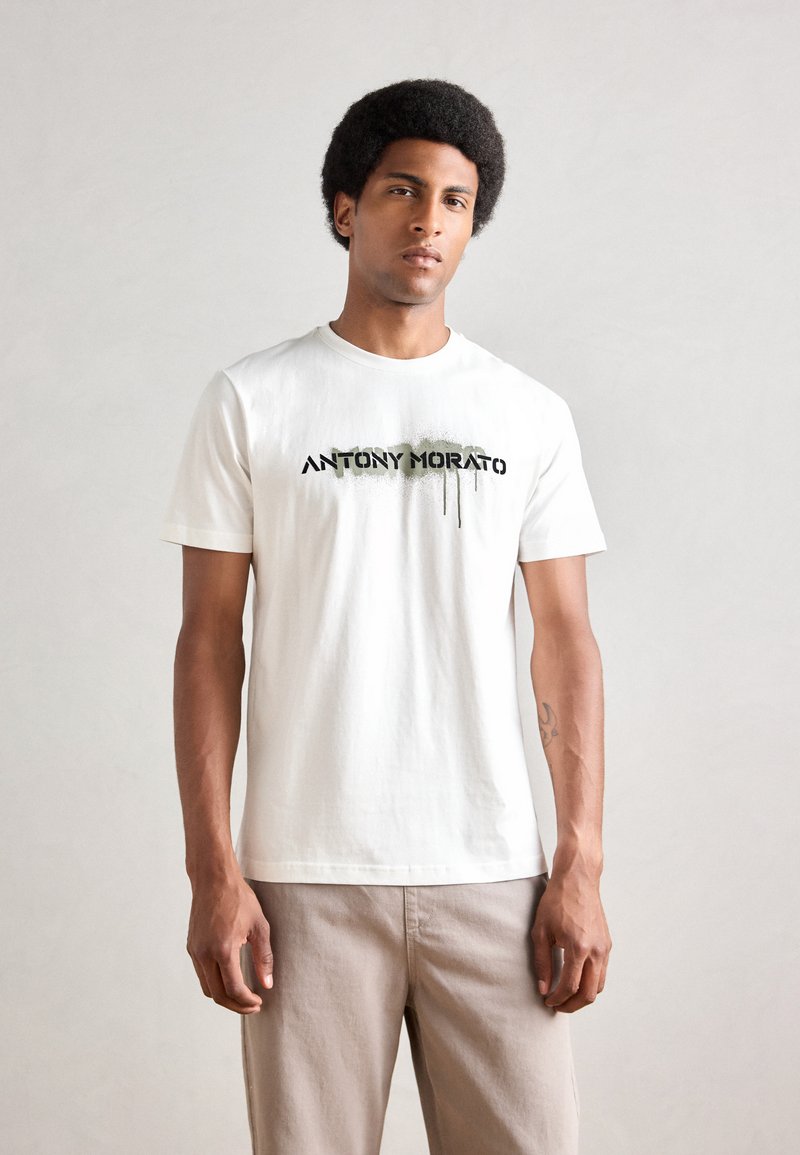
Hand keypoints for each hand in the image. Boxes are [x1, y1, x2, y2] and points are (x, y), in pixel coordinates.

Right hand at [186, 874, 273, 1014]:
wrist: (213, 879)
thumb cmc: (239, 898)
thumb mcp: (259, 926)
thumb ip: (264, 958)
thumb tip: (267, 984)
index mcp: (223, 949)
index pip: (234, 989)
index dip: (247, 1001)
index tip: (259, 1002)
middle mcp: (204, 954)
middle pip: (218, 995)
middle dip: (236, 1005)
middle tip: (253, 1006)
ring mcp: (195, 951)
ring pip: (207, 988)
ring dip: (224, 996)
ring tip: (243, 996)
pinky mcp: (191, 947)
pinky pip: (202, 974)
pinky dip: (215, 983)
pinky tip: (230, 979)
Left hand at [531, 871, 610, 1012]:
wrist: (578, 879)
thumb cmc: (557, 901)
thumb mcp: (541, 930)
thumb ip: (542, 962)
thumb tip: (543, 988)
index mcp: (578, 947)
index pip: (570, 986)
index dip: (557, 999)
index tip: (547, 1001)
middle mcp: (596, 951)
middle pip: (589, 994)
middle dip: (572, 1005)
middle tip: (557, 1005)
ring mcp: (605, 948)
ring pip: (599, 986)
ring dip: (583, 996)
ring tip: (565, 996)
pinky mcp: (608, 944)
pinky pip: (602, 972)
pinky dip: (591, 983)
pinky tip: (576, 979)